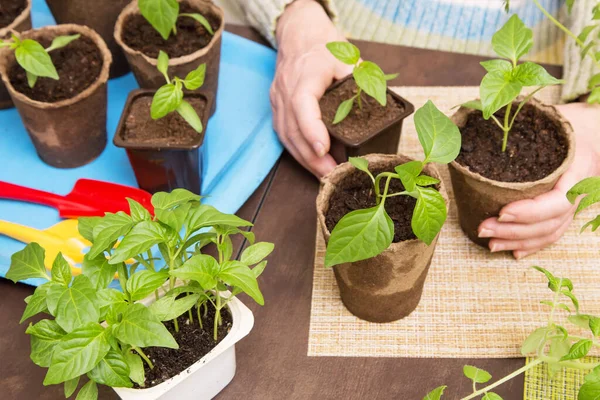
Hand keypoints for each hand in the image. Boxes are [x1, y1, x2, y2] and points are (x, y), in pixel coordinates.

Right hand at [271, 0, 351, 176]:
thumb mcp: (347, 58)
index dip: (312, 129)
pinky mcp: (277, 109)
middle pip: (293, 129)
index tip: (324, 150)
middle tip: (332, 175)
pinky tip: (313, 165)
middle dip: (312, 157)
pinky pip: (284, 135)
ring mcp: (277, 101)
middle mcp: (285, 90)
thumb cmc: (324, 47)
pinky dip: (298, 152)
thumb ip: (360, 80)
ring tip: (324, 176)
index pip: (302, 105)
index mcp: (303, 75)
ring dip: (304, 160)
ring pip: (286, 137)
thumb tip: (379, 105)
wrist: (299, 36)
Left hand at [477, 102, 599, 258]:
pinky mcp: (567, 211)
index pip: (557, 201)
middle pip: (548, 222)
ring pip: (549, 232)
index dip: (529, 211)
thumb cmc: (568, 122)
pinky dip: (533, 245)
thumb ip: (526, 126)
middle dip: (514, 230)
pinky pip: (552, 233)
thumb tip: (486, 120)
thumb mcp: (552, 119)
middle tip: (483, 228)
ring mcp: (576, 203)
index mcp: (578, 168)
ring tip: (491, 244)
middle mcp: (580, 190)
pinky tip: (514, 251)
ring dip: (519, 241)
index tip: (502, 212)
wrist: (594, 129)